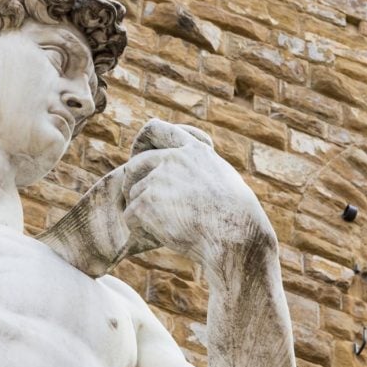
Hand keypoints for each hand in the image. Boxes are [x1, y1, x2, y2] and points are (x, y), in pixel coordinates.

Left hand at [121, 119, 275, 264]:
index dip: (144, 140)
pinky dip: (139, 228)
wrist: (233, 233)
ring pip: (135, 195)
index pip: (159, 130)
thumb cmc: (236, 215)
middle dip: (132, 182)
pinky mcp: (146, 201)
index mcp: (192, 151)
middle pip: (135, 165)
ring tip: (164, 226)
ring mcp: (157, 179)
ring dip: (142, 211)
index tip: (137, 152)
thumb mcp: (224, 178)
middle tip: (135, 200)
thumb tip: (189, 177)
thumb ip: (200, 170)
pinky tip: (157, 236)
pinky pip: (131, 216)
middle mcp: (171, 159)